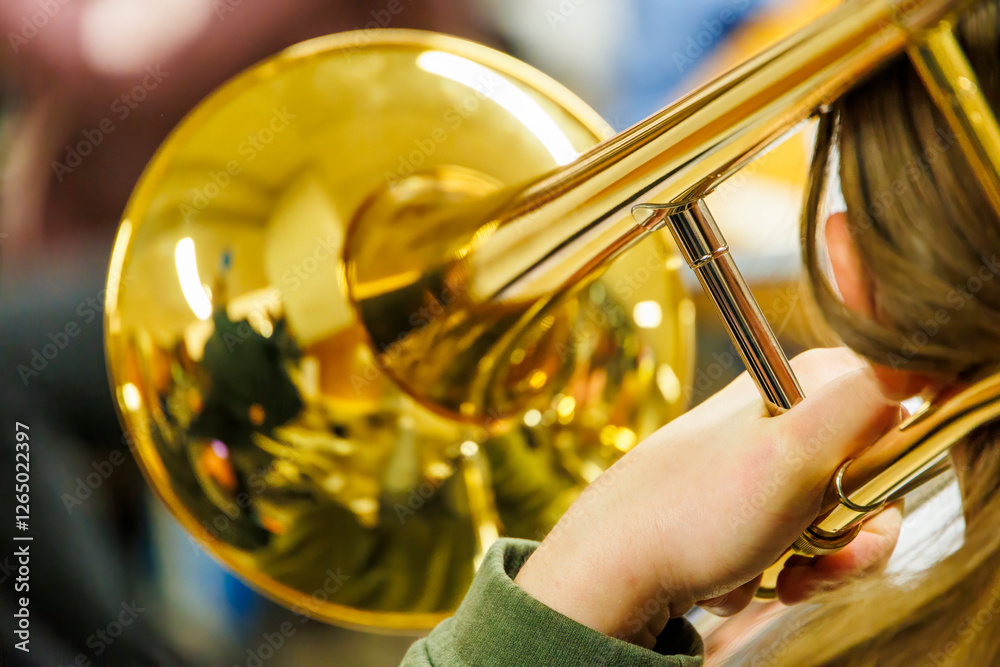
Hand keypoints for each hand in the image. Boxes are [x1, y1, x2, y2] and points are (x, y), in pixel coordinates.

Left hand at [514, 348, 903, 647]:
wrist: (616, 568)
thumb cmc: (695, 511)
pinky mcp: (749, 507)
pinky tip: (745, 576)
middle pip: (872, 480)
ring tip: (779, 575)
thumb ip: (864, 399)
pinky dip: (783, 572)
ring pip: (839, 522)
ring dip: (821, 564)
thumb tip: (912, 357)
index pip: (895, 412)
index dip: (887, 471)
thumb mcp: (792, 448)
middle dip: (854, 534)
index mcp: (801, 383)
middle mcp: (785, 417)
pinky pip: (800, 545)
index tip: (854, 500)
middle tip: (817, 556)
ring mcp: (766, 464)